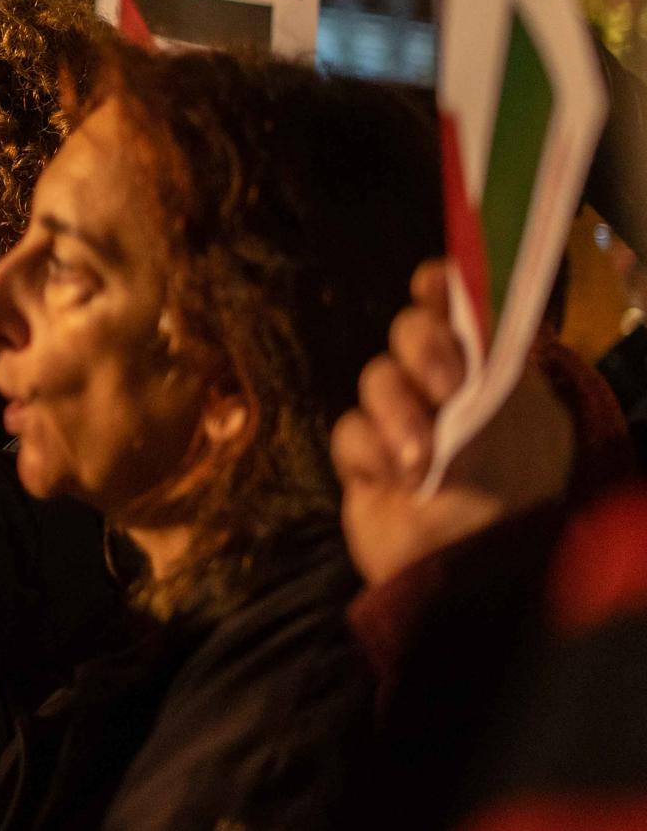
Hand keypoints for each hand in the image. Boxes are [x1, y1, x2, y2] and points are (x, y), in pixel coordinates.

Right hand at [330, 260, 573, 585]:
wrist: (468, 575)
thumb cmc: (507, 496)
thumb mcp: (509, 423)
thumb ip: (480, 360)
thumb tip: (456, 302)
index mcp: (497, 376)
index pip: (466, 312)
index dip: (444, 290)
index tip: (432, 284)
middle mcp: (451, 392)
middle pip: (413, 335)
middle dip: (423, 349)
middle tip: (446, 386)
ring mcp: (405, 424)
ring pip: (378, 380)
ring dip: (396, 413)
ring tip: (418, 460)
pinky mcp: (367, 460)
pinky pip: (350, 431)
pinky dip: (369, 452)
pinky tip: (393, 481)